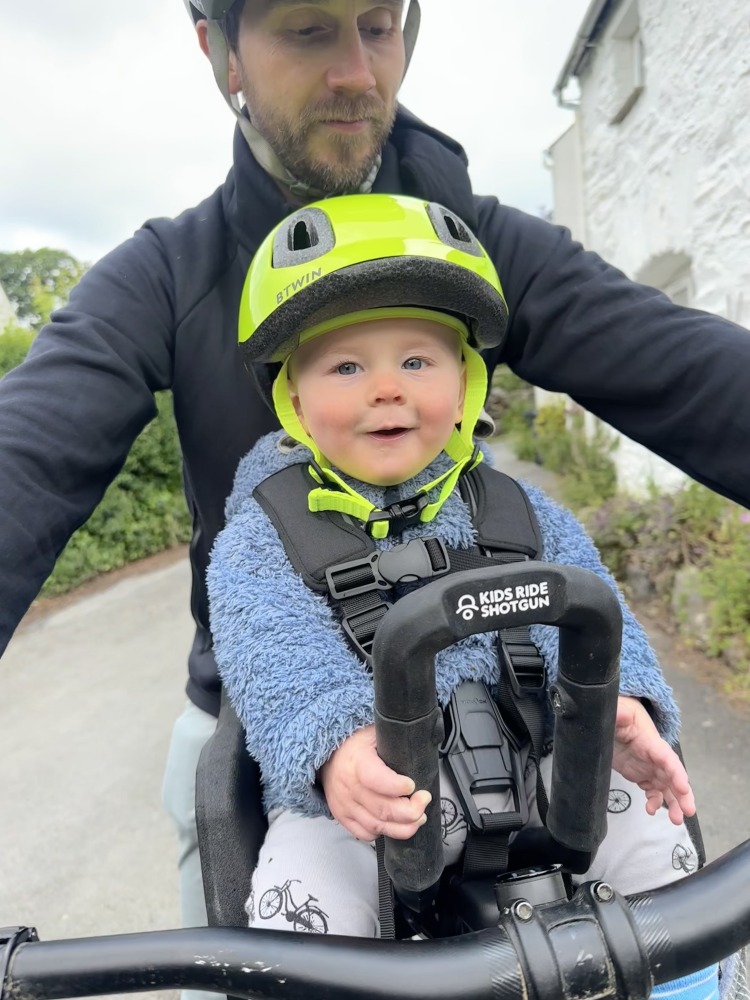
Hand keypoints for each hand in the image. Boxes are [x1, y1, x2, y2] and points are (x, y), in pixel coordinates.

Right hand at [318, 724, 430, 841]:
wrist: (329, 755)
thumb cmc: (356, 743)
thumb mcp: (375, 732)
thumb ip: (394, 739)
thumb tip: (419, 741)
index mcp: (357, 761)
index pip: (376, 778)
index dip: (396, 786)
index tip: (412, 785)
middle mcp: (349, 786)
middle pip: (382, 809)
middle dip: (410, 811)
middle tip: (423, 801)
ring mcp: (345, 805)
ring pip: (376, 826)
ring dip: (403, 827)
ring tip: (418, 817)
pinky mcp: (343, 817)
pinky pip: (365, 834)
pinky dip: (383, 833)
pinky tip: (394, 824)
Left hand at [613, 696, 695, 824]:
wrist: (618, 721)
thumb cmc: (623, 716)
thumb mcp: (620, 713)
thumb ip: (620, 713)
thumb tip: (620, 713)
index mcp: (652, 743)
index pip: (668, 758)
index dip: (677, 773)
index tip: (684, 787)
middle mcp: (656, 758)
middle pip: (674, 777)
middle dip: (683, 795)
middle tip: (689, 811)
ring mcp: (651, 768)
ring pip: (667, 789)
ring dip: (674, 804)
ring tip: (677, 820)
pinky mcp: (642, 775)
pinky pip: (653, 792)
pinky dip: (655, 803)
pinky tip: (651, 810)